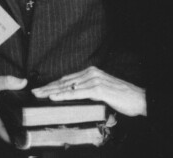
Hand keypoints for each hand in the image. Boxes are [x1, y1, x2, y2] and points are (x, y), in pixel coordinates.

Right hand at [0, 75, 27, 142]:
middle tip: (27, 135)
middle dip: (15, 139)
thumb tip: (24, 82)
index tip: (23, 140)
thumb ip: (8, 81)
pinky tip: (13, 133)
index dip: (12, 138)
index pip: (0, 131)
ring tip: (22, 134)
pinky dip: (4, 137)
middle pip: (2, 139)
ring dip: (9, 139)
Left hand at [31, 66, 146, 116]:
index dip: (52, 84)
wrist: (139, 99)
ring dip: (52, 91)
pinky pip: (77, 93)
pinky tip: (54, 97)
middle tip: (34, 92)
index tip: (40, 89)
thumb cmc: (121, 97)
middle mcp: (91, 73)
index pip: (67, 79)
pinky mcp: (98, 89)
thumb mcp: (102, 92)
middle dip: (48, 87)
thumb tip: (74, 95)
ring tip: (39, 95)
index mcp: (91, 72)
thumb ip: (88, 91)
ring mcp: (94, 80)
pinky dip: (64, 95)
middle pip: (64, 82)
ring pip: (68, 87)